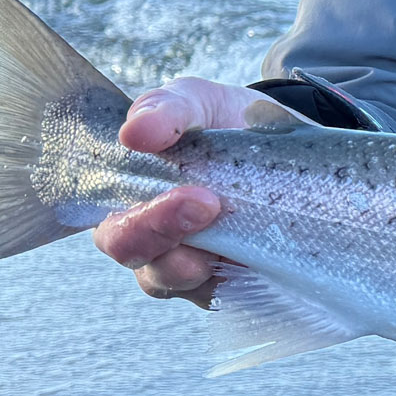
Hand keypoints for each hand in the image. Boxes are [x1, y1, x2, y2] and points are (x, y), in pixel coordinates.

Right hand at [92, 77, 265, 308]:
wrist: (284, 142)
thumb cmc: (222, 123)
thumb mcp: (196, 102)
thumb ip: (165, 109)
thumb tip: (133, 132)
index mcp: (132, 200)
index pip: (111, 229)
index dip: (130, 224)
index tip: (178, 195)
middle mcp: (153, 241)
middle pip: (138, 260)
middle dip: (162, 234)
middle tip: (206, 204)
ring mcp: (192, 266)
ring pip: (178, 282)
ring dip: (201, 260)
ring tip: (233, 226)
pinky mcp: (230, 282)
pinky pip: (224, 294)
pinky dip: (238, 277)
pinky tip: (257, 256)